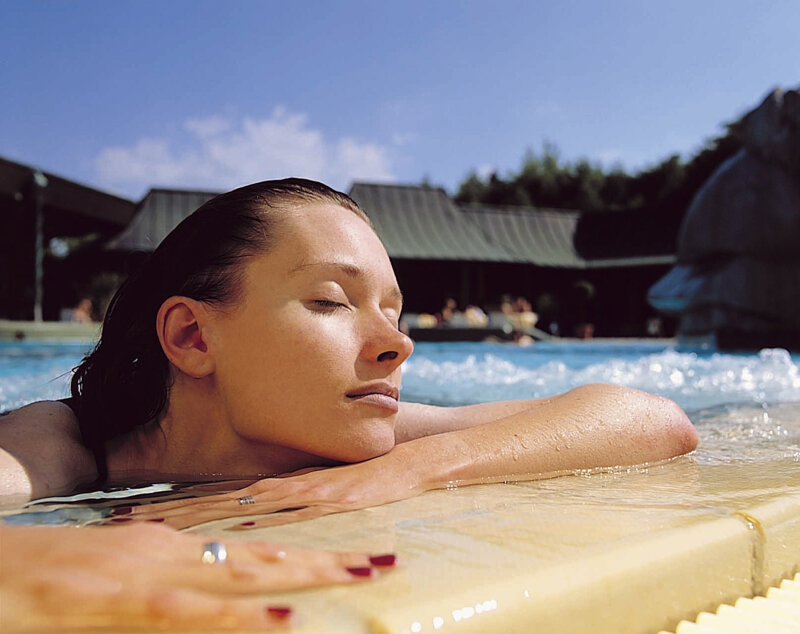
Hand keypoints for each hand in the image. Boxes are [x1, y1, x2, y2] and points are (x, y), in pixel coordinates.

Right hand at [0, 522, 380, 631]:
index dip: (305, 552)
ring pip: (245, 574)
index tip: (351, 556)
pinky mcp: (131, 600)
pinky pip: (198, 609)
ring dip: (304, 576)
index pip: (253, 548)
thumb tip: (205, 577)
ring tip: (354, 576)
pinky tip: (283, 615)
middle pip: (265, 557)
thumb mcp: (117, 568)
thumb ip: (163, 572)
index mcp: (173, 546)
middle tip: (378, 563)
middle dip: (325, 560)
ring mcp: (155, 574)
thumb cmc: (50, 572)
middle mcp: (174, 552)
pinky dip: (243, 615)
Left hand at [117, 445, 424, 529]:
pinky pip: (289, 506)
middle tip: (123, 514)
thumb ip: (290, 498)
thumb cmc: (370, 472)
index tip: (138, 508)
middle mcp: (285, 483)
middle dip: (172, 508)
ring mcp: (307, 489)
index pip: (219, 494)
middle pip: (218, 499)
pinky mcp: (334, 495)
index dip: (179, 501)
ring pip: (241, 502)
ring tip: (156, 519)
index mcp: (279, 481)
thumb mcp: (322, 485)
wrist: (415, 457)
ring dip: (198, 512)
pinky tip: (229, 524)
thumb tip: (252, 518)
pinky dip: (257, 515)